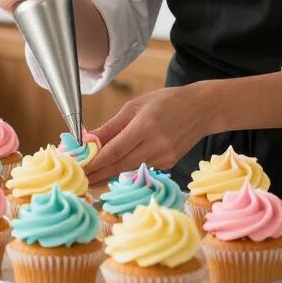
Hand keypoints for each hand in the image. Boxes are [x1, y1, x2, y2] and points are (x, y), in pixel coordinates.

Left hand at [83, 83, 215, 184]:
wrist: (202, 109)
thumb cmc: (166, 102)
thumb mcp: (136, 106)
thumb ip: (112, 126)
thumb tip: (88, 140)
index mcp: (145, 125)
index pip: (114, 151)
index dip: (95, 163)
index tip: (79, 169)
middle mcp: (155, 144)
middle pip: (120, 165)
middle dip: (98, 174)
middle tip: (81, 180)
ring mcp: (164, 157)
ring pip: (130, 169)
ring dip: (110, 173)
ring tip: (93, 176)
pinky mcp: (169, 164)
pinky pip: (143, 167)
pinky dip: (128, 167)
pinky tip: (118, 167)